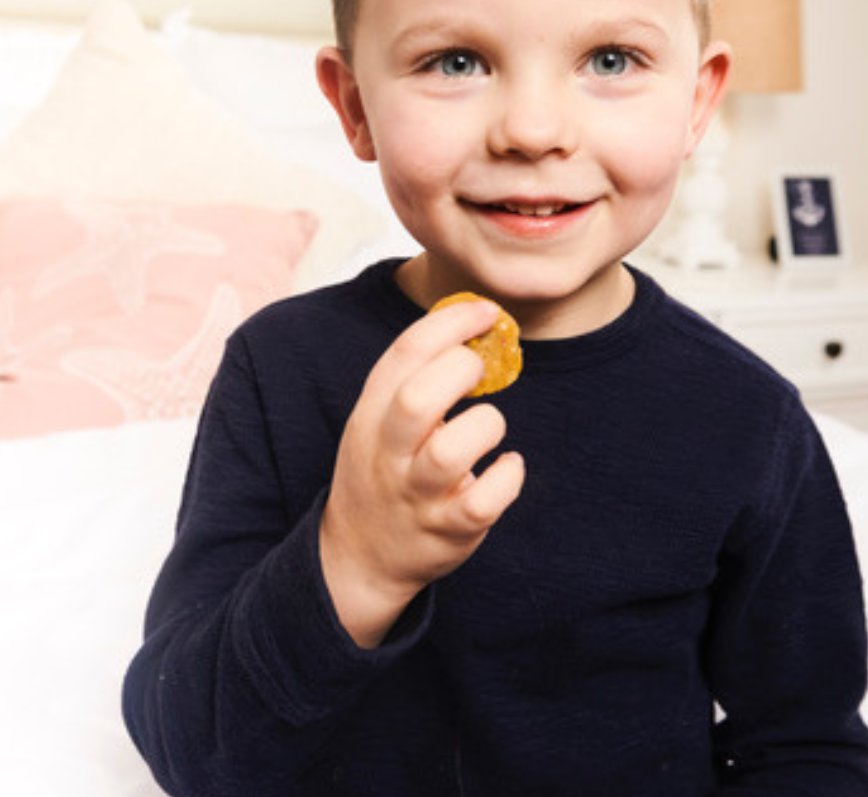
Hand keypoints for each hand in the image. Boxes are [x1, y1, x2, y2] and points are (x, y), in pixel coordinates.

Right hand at [319, 298, 524, 646]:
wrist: (359, 556)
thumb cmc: (385, 469)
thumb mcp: (381, 419)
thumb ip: (417, 377)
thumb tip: (475, 325)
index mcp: (371, 414)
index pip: (404, 353)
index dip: (451, 323)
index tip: (486, 312)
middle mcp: (388, 453)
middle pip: (418, 399)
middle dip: (461, 370)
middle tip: (481, 371)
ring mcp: (414, 495)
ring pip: (449, 453)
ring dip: (485, 427)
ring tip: (490, 426)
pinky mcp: (445, 531)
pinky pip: (480, 503)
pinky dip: (506, 478)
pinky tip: (508, 467)